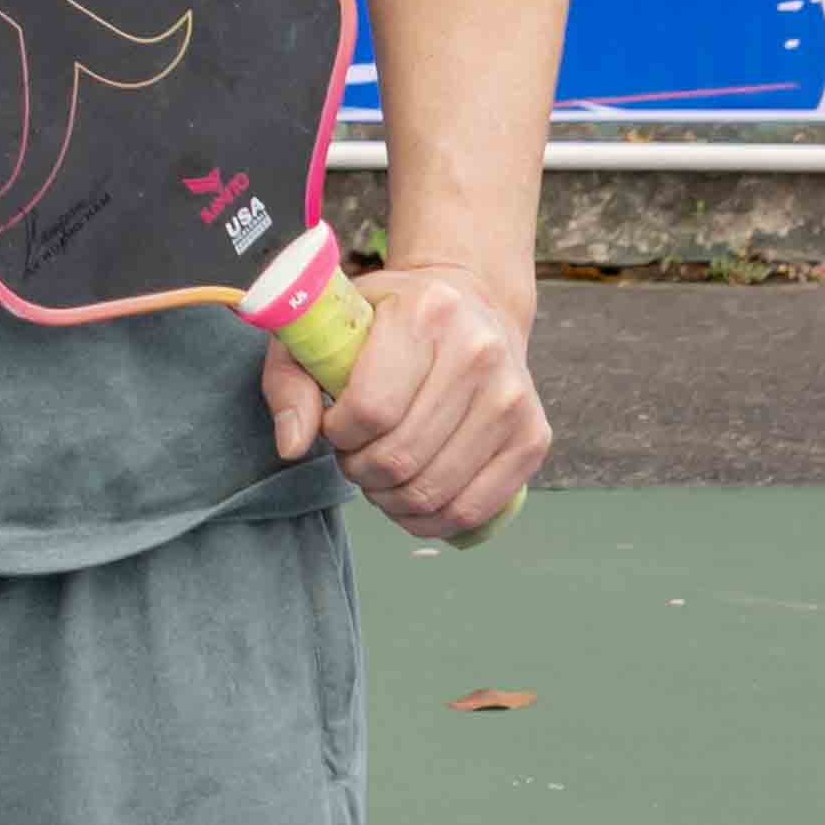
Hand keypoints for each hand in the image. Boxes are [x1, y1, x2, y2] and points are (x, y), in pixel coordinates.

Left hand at [264, 267, 551, 542]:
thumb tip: (293, 446)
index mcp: (427, 313)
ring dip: (390, 499)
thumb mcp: (326, 330)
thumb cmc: (385, 321)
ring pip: (433, 492)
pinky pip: (472, 510)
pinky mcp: (533, 438)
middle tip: (355, 453)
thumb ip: (291, 381)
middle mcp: (480, 352)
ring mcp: (513, 398)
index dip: (339, 433)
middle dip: (360, 470)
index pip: (370, 409)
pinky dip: (429, 520)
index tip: (336, 423)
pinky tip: (410, 499)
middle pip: (400, 457)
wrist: (470, 304)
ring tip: (380, 473)